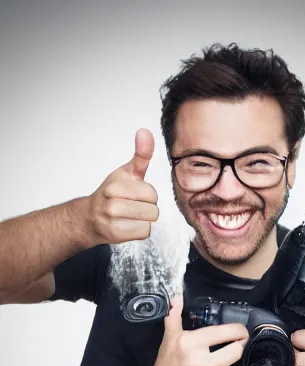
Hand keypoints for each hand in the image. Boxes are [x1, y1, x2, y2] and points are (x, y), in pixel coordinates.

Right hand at [86, 128, 158, 245]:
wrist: (89, 218)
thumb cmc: (112, 194)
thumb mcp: (126, 172)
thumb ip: (141, 155)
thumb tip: (145, 132)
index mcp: (117, 183)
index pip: (152, 193)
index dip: (147, 195)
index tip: (133, 194)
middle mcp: (112, 200)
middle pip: (153, 209)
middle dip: (146, 208)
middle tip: (131, 206)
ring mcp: (112, 218)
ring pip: (149, 221)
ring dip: (143, 220)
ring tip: (129, 216)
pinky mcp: (115, 234)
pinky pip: (144, 232)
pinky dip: (139, 231)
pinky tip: (127, 225)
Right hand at [142, 296, 248, 365]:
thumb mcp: (168, 340)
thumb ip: (174, 317)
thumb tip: (176, 298)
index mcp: (192, 344)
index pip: (230, 332)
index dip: (239, 332)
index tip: (241, 334)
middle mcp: (201, 363)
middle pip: (238, 352)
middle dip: (234, 352)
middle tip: (229, 353)